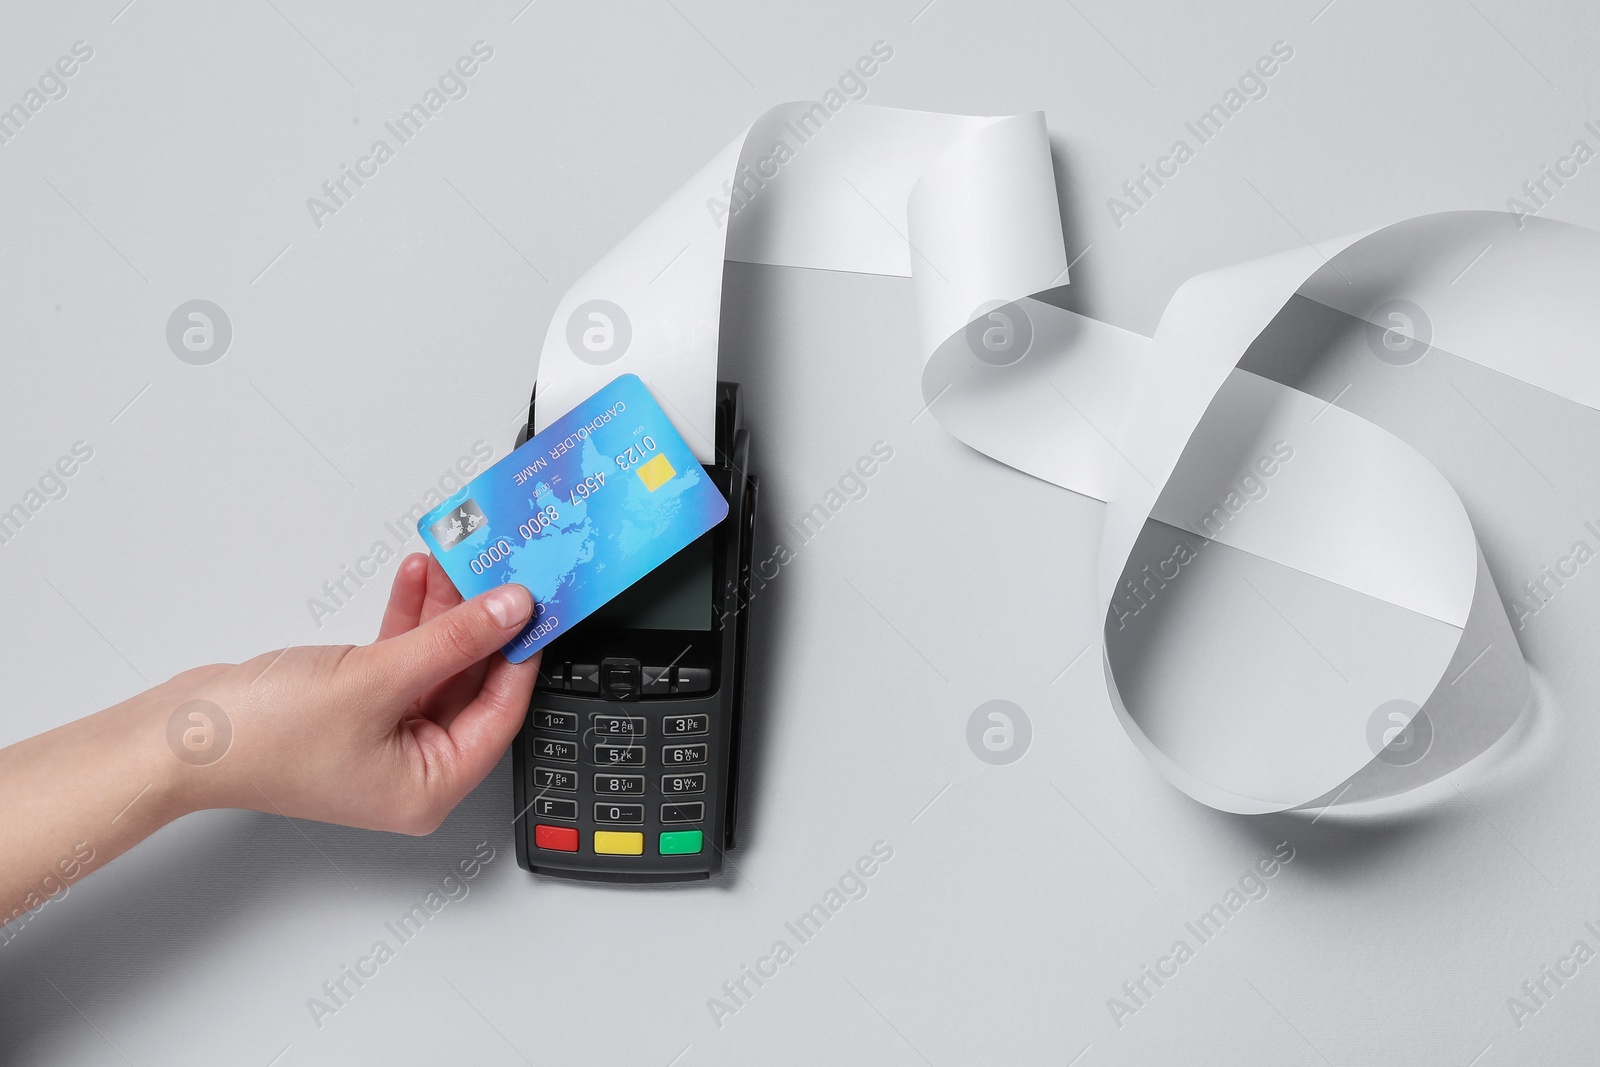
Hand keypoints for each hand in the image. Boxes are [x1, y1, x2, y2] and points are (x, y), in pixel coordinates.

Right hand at [151, 553, 538, 833]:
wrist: (178, 736)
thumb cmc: (261, 739)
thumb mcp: (378, 678)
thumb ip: (453, 640)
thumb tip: (510, 612)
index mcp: (431, 788)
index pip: (501, 714)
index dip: (521, 655)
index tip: (539, 608)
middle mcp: (413, 770)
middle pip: (471, 686)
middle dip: (480, 624)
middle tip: (501, 574)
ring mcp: (384, 739)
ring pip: (435, 665)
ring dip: (443, 613)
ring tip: (456, 562)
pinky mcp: (356, 709)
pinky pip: (401, 660)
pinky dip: (408, 621)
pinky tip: (415, 579)